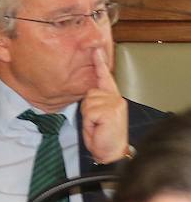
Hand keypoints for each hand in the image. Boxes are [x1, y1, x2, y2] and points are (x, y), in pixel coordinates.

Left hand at [82, 47, 129, 163]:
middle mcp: (116, 98)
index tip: (96, 49)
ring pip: (87, 102)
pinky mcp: (110, 110)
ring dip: (88, 116)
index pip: (105, 77)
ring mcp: (115, 103)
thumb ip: (95, 101)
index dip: (100, 62)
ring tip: (97, 125)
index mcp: (113, 98)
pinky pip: (88, 111)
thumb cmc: (102, 135)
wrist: (111, 152)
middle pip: (88, 93)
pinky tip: (98, 127)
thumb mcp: (97, 115)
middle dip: (86, 109)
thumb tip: (88, 92)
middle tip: (96, 122)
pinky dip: (89, 122)